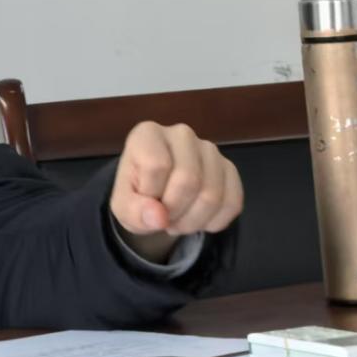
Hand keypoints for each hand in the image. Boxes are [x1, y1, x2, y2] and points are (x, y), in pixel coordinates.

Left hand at [108, 121, 243, 263]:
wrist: (155, 198)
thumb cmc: (136, 194)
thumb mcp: (123, 206)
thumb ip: (134, 211)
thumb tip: (159, 217)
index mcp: (148, 134)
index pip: (156, 166)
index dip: (151, 195)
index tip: (144, 201)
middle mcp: (181, 134)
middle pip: (189, 180)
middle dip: (175, 212)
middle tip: (164, 218)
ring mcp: (210, 149)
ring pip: (212, 194)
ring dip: (193, 221)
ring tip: (177, 219)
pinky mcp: (229, 168)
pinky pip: (232, 203)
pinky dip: (214, 222)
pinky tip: (197, 218)